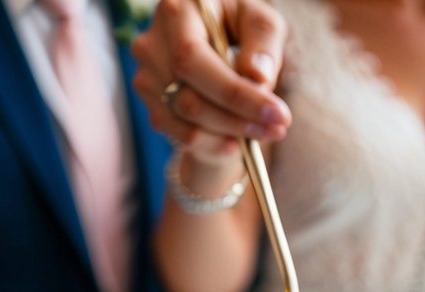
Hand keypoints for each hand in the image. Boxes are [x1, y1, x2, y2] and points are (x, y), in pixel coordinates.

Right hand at [132, 0, 290, 166]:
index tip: (277, 113)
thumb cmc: (239, 27)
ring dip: (230, 136)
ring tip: (263, 132)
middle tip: (277, 128)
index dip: (236, 93)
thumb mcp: (258, 21)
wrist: (216, 43)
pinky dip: (214, 145)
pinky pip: (183, 138)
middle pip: (189, 99)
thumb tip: (258, 78)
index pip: (194, 60)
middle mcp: (152, 44)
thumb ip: (262, 39)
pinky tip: (237, 142)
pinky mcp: (153, 105)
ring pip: (188, 124)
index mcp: (176, 11)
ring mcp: (147, 77)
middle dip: (237, 120)